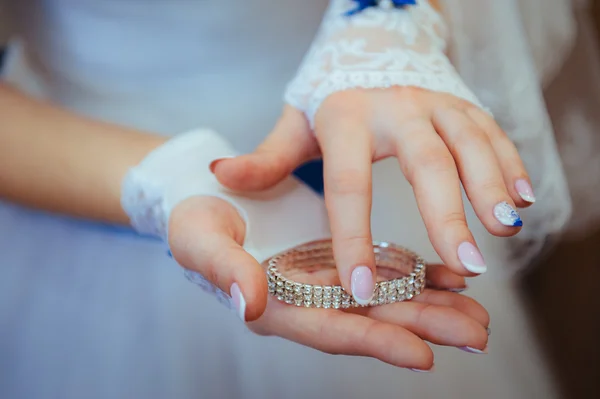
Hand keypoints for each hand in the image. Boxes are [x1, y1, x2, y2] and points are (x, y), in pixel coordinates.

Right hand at [169, 195, 489, 370]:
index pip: (330, 329)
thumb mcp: (199, 240)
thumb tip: (251, 303)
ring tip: (478, 315)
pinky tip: (453, 278)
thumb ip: (226, 270)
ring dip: (432, 306)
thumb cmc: (194, 219)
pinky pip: (384, 269)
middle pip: (370, 321)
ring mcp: (324, 279)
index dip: (374, 343)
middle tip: (476, 335)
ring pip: (385, 298)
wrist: (204, 193)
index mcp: (274, 304)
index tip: (422, 354)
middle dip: (423, 330)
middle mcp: (306, 299)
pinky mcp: (336, 255)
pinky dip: (418, 274)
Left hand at [211, 88, 534, 302]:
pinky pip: (493, 131)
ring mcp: (434, 102)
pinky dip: (510, 163)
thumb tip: (221, 176)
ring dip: (490, 186)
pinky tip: (524, 199)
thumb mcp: (295, 122)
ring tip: (504, 229)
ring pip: (469, 142)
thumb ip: (265, 156)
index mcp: (346, 118)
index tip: (361, 285)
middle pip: (425, 162)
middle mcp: (394, 107)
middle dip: (446, 214)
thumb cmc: (331, 98)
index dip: (354, 237)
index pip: (348, 184)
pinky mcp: (463, 102)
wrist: (370, 45)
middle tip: (465, 264)